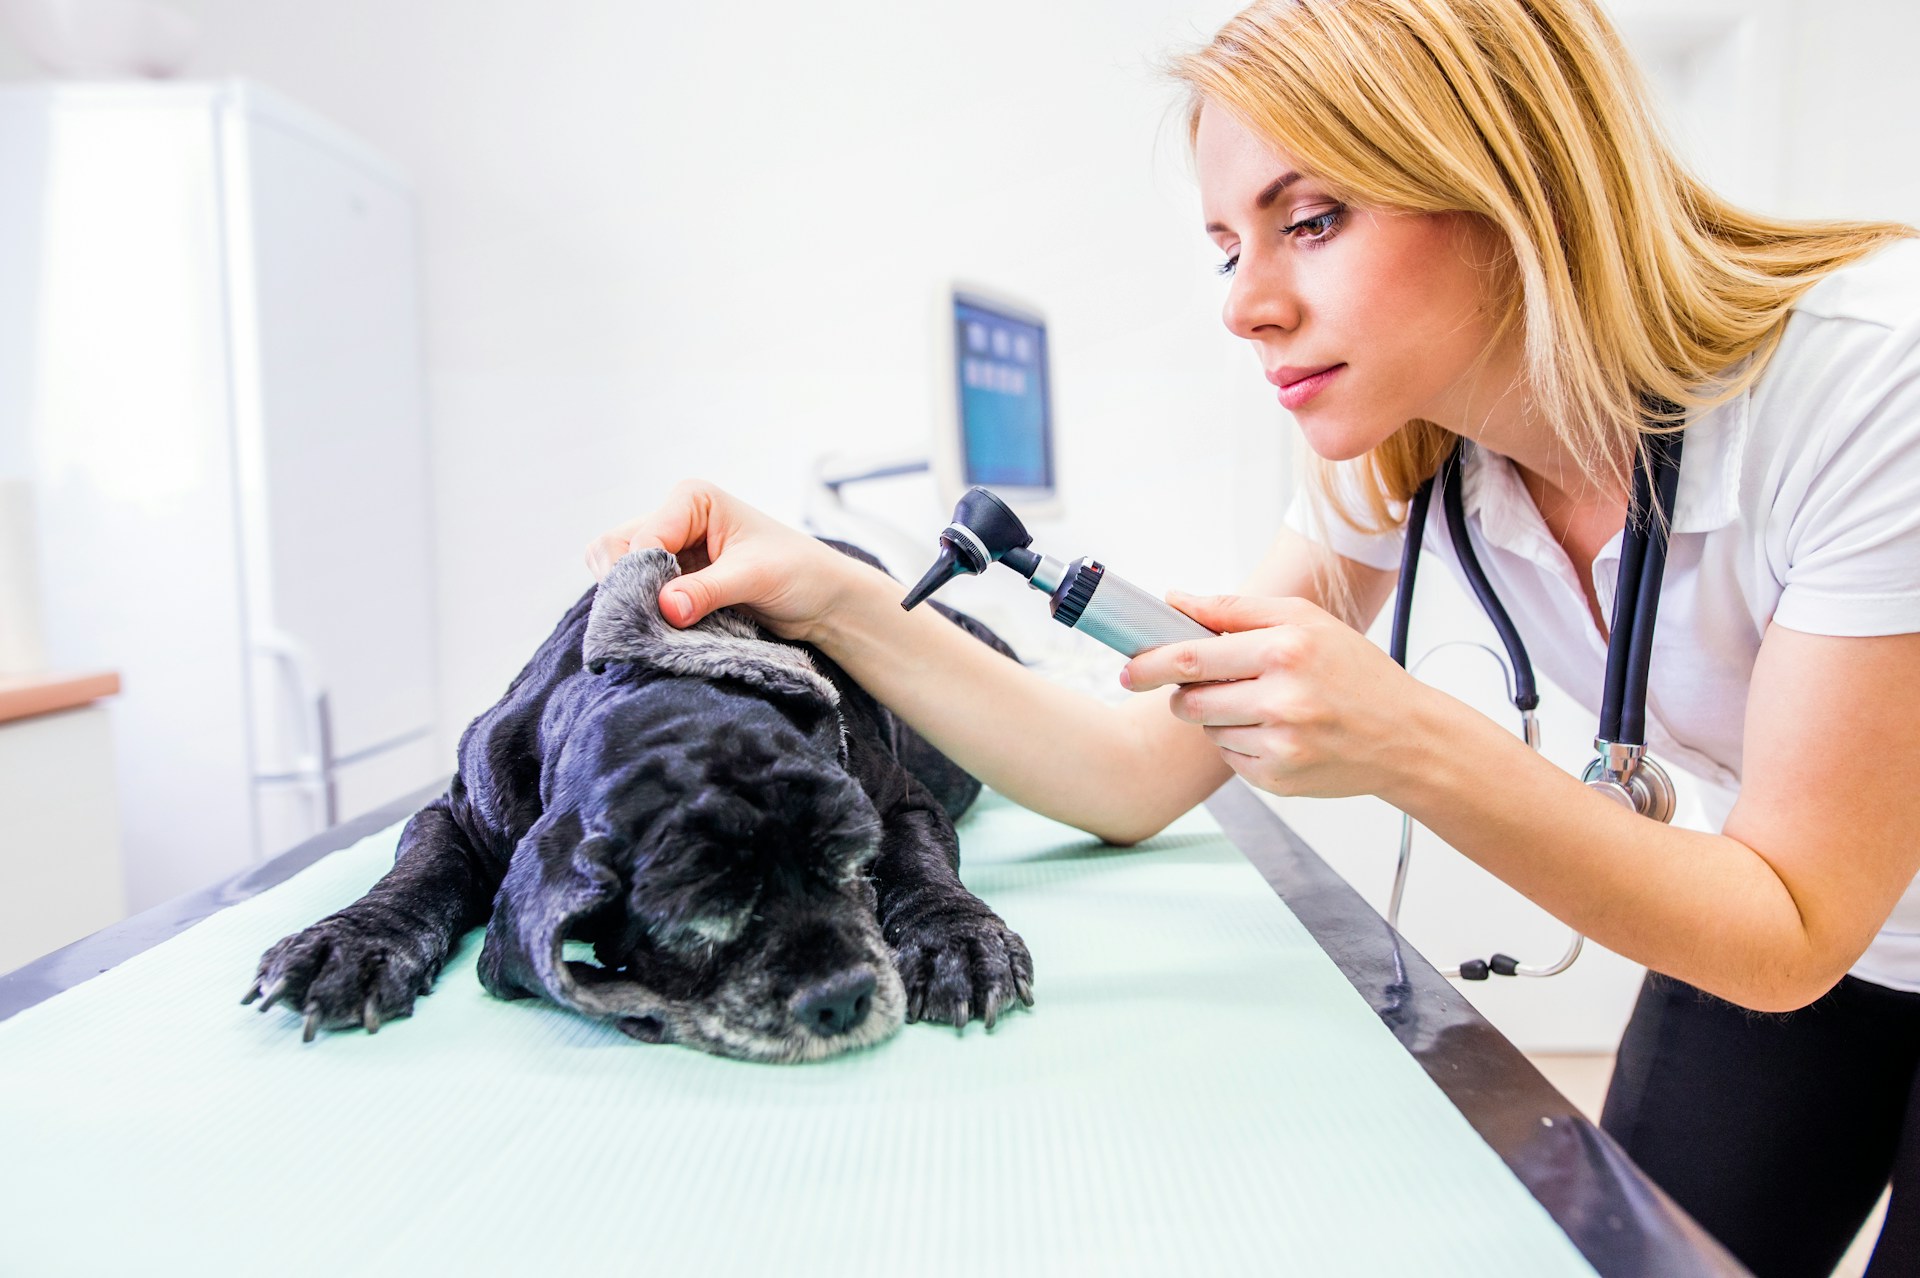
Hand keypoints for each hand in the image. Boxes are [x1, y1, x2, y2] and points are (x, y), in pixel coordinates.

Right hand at [585, 479, 863, 640]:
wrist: (821, 599)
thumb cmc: (799, 573)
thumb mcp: (755, 577)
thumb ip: (708, 590)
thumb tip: (666, 607)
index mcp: (692, 500)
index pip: (641, 537)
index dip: (641, 575)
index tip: (660, 610)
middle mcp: (673, 518)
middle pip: (615, 549)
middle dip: (628, 586)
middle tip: (652, 620)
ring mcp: (669, 550)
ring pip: (618, 574)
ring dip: (632, 601)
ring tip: (661, 625)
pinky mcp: (671, 580)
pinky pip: (635, 594)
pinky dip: (641, 612)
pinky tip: (663, 628)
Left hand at [1121, 591, 1428, 799]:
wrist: (1406, 737)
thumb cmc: (1354, 671)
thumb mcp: (1304, 621)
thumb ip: (1235, 608)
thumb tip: (1174, 599)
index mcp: (1285, 650)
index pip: (1192, 657)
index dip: (1151, 663)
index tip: (1130, 667)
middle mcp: (1283, 699)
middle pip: (1190, 700)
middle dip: (1185, 693)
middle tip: (1206, 685)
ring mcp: (1281, 745)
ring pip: (1209, 730)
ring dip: (1219, 717)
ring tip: (1266, 706)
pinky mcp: (1279, 779)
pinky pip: (1230, 758)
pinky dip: (1242, 743)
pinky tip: (1279, 733)